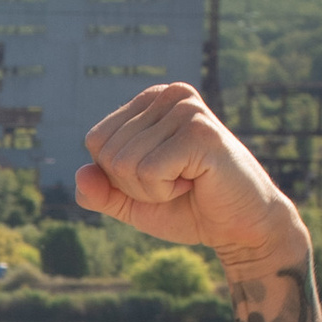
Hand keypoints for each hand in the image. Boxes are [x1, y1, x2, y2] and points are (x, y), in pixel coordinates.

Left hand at [75, 83, 299, 267]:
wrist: (240, 227)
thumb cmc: (188, 207)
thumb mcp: (131, 202)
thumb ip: (99, 191)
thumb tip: (80, 174)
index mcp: (150, 101)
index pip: (96, 141)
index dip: (117, 176)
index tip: (158, 177)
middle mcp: (168, 95)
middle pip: (107, 153)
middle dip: (134, 185)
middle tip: (175, 183)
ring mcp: (186, 109)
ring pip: (125, 164)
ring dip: (151, 190)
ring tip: (187, 181)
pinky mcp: (199, 132)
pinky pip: (147, 172)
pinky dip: (164, 191)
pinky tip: (196, 181)